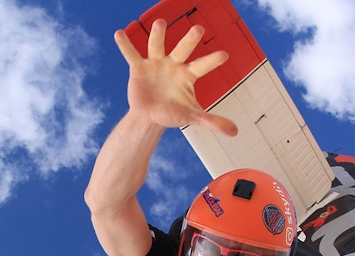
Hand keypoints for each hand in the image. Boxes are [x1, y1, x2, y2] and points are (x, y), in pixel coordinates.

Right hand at [114, 18, 236, 136]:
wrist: (149, 117)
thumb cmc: (173, 113)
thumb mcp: (193, 117)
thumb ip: (213, 121)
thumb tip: (234, 132)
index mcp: (187, 75)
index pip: (202, 65)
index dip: (212, 61)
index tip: (223, 55)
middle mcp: (173, 64)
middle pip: (183, 49)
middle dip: (190, 40)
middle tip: (199, 30)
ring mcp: (156, 63)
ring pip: (157, 45)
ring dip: (158, 34)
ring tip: (160, 24)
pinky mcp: (139, 68)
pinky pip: (131, 54)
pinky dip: (125, 45)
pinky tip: (119, 34)